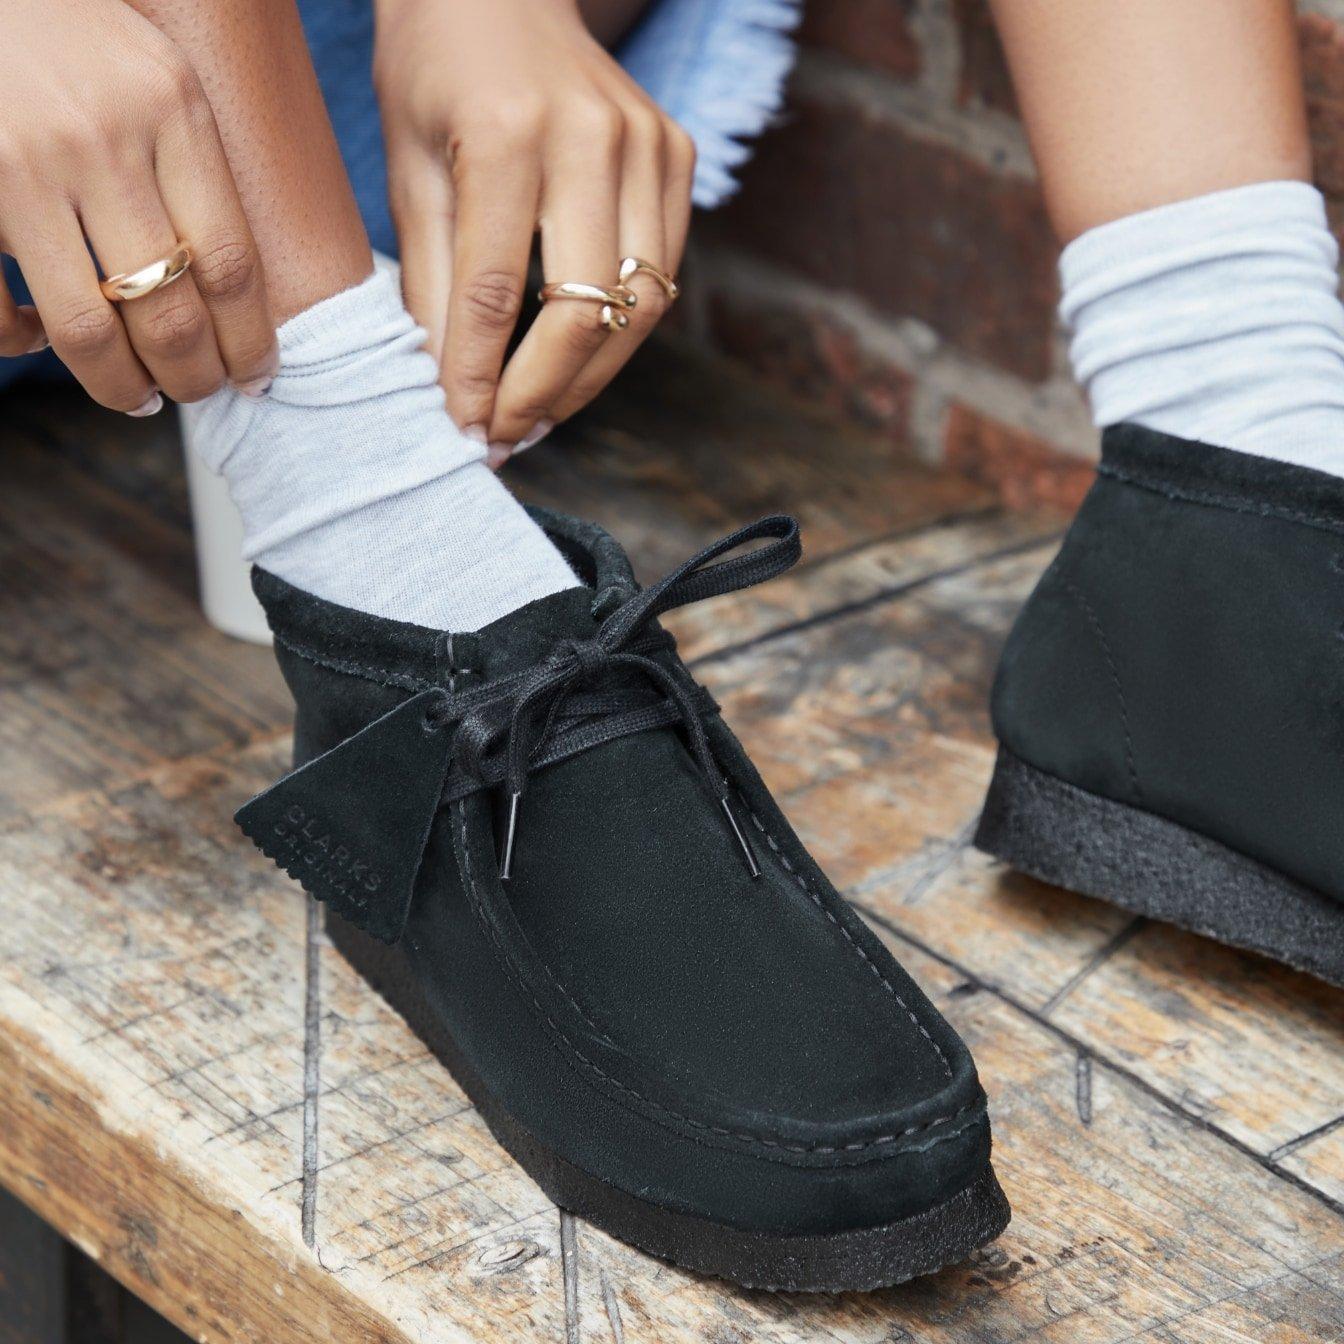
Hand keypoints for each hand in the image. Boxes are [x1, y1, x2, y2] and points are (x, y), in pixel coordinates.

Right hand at [0, 0, 275, 412]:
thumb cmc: (65, 25)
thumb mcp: (153, 69)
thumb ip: (191, 157)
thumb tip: (231, 287)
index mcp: (170, 106)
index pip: (232, 266)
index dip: (249, 343)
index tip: (254, 377)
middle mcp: (99, 138)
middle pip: (170, 314)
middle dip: (193, 378)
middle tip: (197, 393)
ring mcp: (18, 164)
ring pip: (89, 330)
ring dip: (120, 384)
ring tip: (137, 396)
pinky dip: (17, 342)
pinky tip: (35, 339)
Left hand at [375, 0, 695, 464]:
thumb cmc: (436, 72)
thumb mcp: (409, 171)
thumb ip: (432, 281)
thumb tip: (451, 384)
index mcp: (507, 132)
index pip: (496, 292)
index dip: (480, 377)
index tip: (464, 429)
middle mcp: (592, 136)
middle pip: (586, 311)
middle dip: (542, 392)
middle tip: (506, 435)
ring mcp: (648, 144)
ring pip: (641, 305)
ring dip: (591, 376)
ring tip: (542, 411)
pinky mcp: (677, 155)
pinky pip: (664, 272)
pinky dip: (622, 329)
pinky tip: (580, 357)